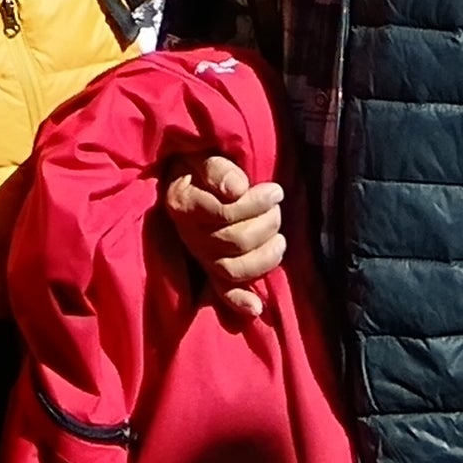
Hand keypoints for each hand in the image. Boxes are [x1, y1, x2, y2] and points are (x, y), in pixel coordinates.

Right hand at [160, 154, 286, 324]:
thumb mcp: (202, 154)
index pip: (225, 214)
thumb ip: (217, 168)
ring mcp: (199, 255)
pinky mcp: (210, 269)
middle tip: (277, 206)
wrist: (186, 178)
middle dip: (265, 224)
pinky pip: (221, 290)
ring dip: (265, 256)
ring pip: (234, 269)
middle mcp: (188, 235)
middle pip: (234, 242)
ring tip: (279, 237)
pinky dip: (238, 301)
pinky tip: (256, 307)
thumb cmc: (198, 165)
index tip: (275, 191)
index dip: (255, 204)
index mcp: (183, 204)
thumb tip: (237, 189)